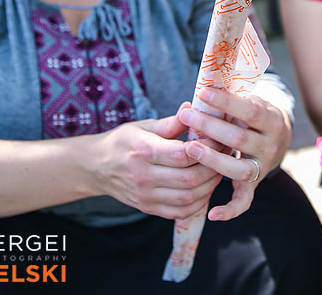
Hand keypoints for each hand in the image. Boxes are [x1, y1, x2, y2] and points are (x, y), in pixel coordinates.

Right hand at [90, 102, 221, 219]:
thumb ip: (172, 122)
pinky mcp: (148, 208)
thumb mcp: (144, 125)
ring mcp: (145, 196)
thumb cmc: (123, 141)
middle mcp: (143, 176)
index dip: (206, 148)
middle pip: (189, 178)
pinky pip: (180, 212)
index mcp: (143, 151)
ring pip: (188, 198)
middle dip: (213, 168)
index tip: (218, 138)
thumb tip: (194, 108)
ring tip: (218, 171)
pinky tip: (205, 189)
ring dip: (210, 186)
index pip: (182, 155)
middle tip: (225, 156)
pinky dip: (198, 203)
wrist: (96, 166)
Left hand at [178, 87, 291, 220]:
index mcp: (271, 120)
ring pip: (239, 169)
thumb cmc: (252, 113)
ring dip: (213, 160)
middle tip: (188, 116)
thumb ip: (231, 97)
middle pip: (239, 138)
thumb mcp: (249, 100)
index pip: (249, 110)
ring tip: (190, 149)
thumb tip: (206, 80)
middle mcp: (270, 146)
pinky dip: (230, 210)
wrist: (278, 134)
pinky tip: (212, 214)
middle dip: (211, 127)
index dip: (226, 102)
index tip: (203, 93)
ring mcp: (263, 167)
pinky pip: (244, 201)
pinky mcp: (254, 184)